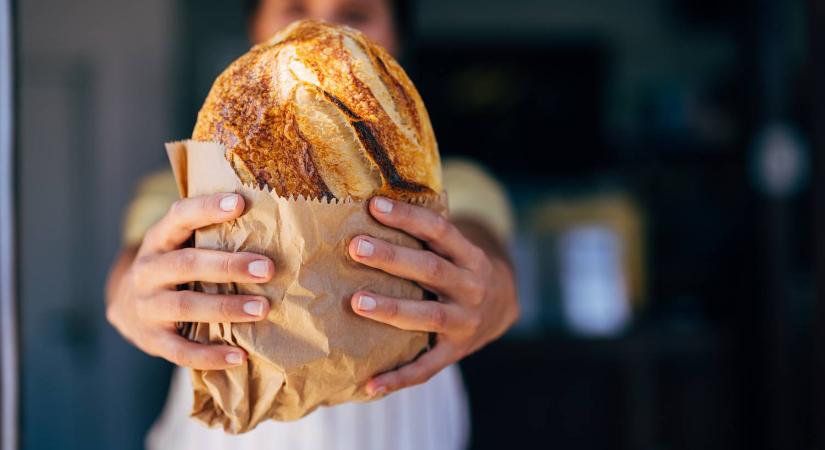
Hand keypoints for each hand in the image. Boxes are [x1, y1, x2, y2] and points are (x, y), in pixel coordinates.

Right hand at [105, 193, 274, 369]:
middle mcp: (148, 270)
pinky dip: (209, 355)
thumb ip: (213, 235)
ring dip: (225, 308)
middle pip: (186, 264)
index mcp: (159, 239)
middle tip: (268, 269)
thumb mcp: (182, 244)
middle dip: (228, 266)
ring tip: (261, 309)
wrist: (127, 306)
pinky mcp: (151, 339)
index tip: (240, 202)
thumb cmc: (176, 268)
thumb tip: (273, 223)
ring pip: (184, 306)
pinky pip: (180, 350)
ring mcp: (146, 305)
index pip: (179, 217)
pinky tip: (239, 357)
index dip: (207, 208)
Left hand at [348, 196, 518, 395]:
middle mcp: (471, 286)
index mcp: (470, 255)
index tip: (374, 206)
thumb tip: (371, 203)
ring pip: (427, 316)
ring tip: (356, 302)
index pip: (439, 230)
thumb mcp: (455, 247)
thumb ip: (425, 233)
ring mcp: (465, 321)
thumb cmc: (459, 268)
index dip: (408, 217)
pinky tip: (369, 384)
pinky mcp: (455, 351)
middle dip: (392, 258)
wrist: (504, 306)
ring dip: (391, 309)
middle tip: (355, 247)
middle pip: (430, 270)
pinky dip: (398, 377)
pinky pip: (427, 367)